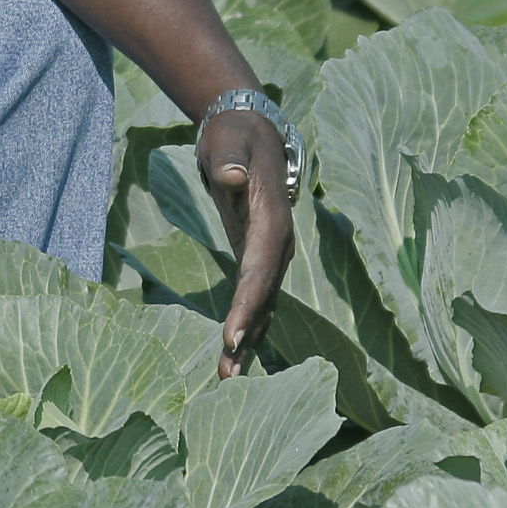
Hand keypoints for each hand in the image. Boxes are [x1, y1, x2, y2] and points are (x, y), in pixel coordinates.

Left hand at [198, 109, 295, 378]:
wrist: (249, 131)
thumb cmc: (234, 136)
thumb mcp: (229, 142)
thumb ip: (229, 160)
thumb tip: (233, 179)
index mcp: (273, 219)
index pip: (260, 268)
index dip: (248, 303)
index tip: (232, 336)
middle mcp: (279, 242)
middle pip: (264, 296)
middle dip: (248, 335)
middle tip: (227, 373)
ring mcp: (272, 252)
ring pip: (263, 303)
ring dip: (249, 340)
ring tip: (227, 376)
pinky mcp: (258, 256)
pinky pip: (255, 296)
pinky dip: (247, 324)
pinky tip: (235, 354)